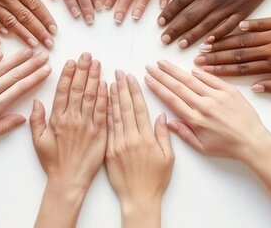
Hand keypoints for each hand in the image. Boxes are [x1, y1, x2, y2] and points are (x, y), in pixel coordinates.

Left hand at [0, 49, 50, 145]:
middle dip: (31, 65)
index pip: (20, 89)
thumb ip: (5, 126)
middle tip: (43, 56)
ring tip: (28, 51)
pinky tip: (1, 53)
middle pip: (13, 75)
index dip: (35, 78)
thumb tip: (24, 118)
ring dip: (15, 59)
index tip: (47, 70)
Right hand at [30, 52, 107, 187]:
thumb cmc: (53, 162)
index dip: (68, 74)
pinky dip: (105, 97)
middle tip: (87, 56)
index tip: (72, 62)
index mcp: (57, 119)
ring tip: (97, 63)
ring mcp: (88, 125)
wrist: (68, 181)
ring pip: (92, 96)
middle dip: (83, 70)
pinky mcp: (100, 133)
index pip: (63, 91)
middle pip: (79, 89)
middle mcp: (73, 119)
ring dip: (95, 78)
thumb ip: (36, 120)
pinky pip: (104, 111)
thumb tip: (36, 101)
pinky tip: (106, 84)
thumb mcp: (38, 141)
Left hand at [105, 70, 173, 222]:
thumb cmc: (155, 180)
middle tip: (118, 72)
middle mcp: (131, 138)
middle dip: (122, 88)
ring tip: (109, 81)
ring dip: (111, 97)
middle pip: (125, 107)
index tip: (131, 77)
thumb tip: (162, 116)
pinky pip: (106, 128)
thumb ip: (164, 135)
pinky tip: (102, 103)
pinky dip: (104, 114)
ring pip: (113, 115)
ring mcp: (118, 144)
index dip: (135, 90)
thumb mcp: (168, 157)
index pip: (139, 108)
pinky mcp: (109, 151)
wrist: (138, 199)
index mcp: (146, 138)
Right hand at [144, 60, 270, 161]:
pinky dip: (201, 73)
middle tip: (150, 66)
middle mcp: (204, 105)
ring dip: (176, 70)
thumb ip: (184, 134)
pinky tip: (191, 68)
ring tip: (164, 63)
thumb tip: (168, 123)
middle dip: (162, 75)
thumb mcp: (202, 147)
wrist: (252, 141)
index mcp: (195, 120)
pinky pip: (212, 79)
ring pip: (192, 80)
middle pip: (178, 86)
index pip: (171, 99)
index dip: (158, 88)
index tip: (148, 79)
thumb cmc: (227, 147)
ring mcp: (217, 96)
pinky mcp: (230, 91)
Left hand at [158, 0, 270, 47]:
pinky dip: (217, 36)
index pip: (183, 0)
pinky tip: (207, 44)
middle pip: (191, 16)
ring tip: (180, 45)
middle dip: (176, 29)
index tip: (160, 22)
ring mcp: (230, 5)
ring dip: (192, 36)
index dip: (169, 12)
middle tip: (164, 39)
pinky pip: (228, 27)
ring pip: (207, 25)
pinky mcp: (243, 11)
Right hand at [197, 15, 270, 92]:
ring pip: (246, 37)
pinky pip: (262, 22)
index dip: (221, 69)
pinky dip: (248, 23)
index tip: (205, 70)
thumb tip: (255, 88)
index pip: (241, 67)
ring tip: (209, 42)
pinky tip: (234, 25)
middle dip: (216, 55)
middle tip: (198, 56)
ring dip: (226, 40)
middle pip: (237, 52)